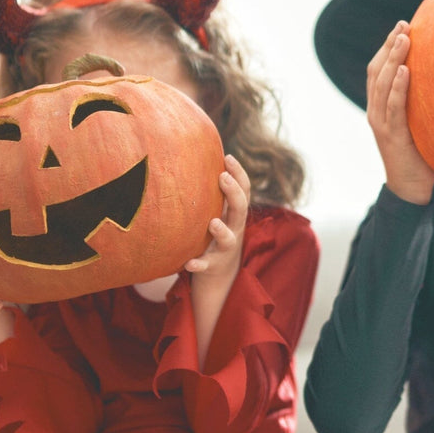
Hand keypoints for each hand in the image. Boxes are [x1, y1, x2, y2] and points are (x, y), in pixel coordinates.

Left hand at [186, 154, 248, 286]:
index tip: (228, 157)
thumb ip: (213, 191)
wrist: (221, 277)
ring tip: (213, 223)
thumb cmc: (216, 234)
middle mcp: (234, 229)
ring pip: (228, 239)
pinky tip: (189, 263)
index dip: (239, 173)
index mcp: (235, 213)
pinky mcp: (212, 266)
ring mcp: (224, 249)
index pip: (244, 190)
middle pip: (240, 210)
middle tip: (222, 176)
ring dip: (221, 231)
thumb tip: (195, 155)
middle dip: (233, 193)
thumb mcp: (220, 212)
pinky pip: (206, 266)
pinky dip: (199, 264)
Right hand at [367, 21, 433, 204]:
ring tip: (404, 39)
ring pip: (382, 84)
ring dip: (393, 59)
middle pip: (377, 70)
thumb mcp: (422, 123)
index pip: (379, 70)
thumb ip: (427, 104)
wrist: (412, 189)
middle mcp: (376, 111)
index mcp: (381, 107)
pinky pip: (393, 107)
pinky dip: (398, 87)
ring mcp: (380, 123)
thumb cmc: (422, 155)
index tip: (403, 27)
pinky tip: (406, 70)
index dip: (387, 48)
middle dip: (389, 46)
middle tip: (404, 25)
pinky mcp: (391, 135)